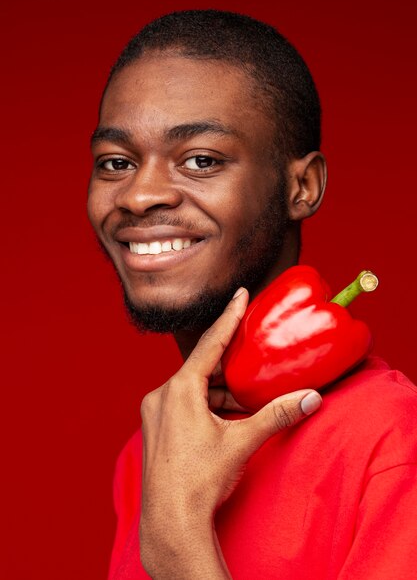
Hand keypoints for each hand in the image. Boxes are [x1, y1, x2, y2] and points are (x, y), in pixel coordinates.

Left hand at [140, 288, 322, 578]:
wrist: (171, 522)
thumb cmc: (202, 479)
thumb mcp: (242, 441)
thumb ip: (277, 415)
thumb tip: (311, 398)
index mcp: (180, 389)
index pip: (210, 343)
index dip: (229, 317)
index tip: (239, 293)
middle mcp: (161, 395)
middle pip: (201, 365)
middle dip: (228, 360)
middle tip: (249, 347)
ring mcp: (154, 412)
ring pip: (191, 387)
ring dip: (217, 387)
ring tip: (243, 392)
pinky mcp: (154, 428)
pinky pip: (182, 403)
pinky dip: (204, 403)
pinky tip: (223, 414)